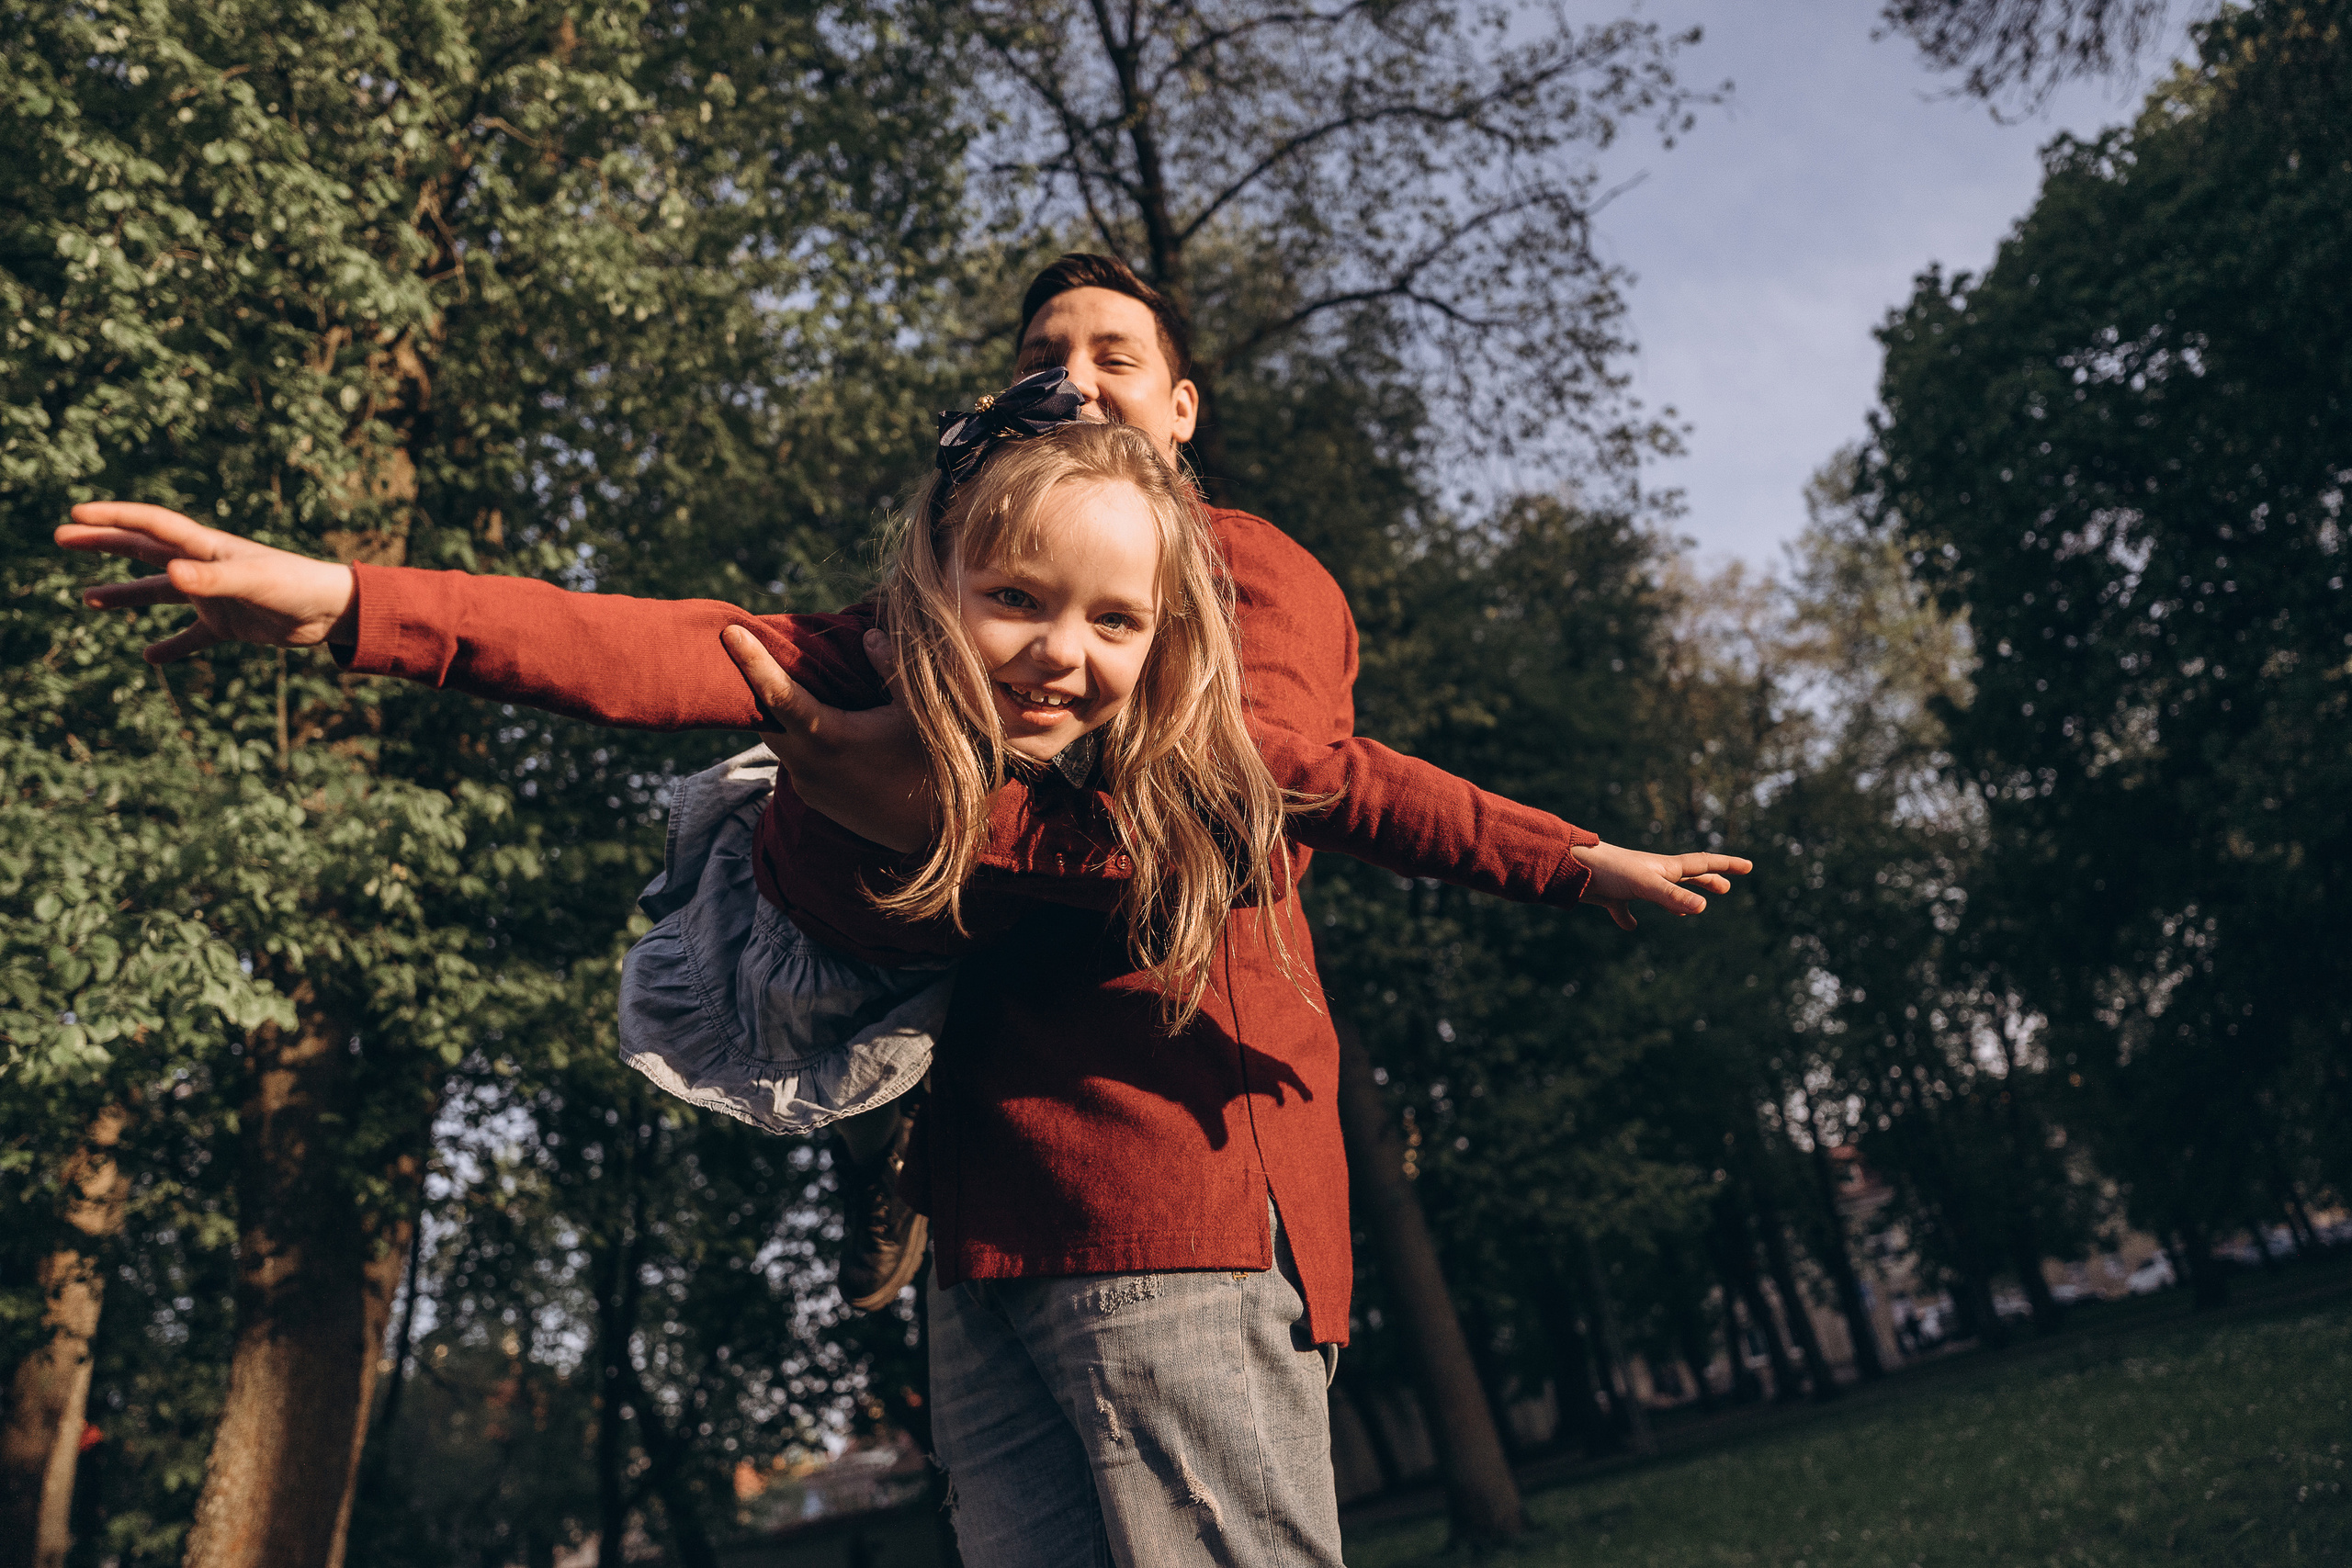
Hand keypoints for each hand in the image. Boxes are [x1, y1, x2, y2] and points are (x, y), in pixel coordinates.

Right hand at [55, 503, 356, 663]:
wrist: (333, 612)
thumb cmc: (296, 586)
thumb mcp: (253, 582)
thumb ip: (212, 580)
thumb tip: (170, 575)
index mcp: (207, 548)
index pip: (151, 526)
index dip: (114, 518)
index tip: (77, 513)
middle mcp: (205, 567)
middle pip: (144, 550)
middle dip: (103, 543)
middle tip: (61, 538)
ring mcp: (214, 595)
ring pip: (158, 593)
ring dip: (124, 595)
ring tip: (87, 600)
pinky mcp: (228, 624)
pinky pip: (191, 637)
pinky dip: (171, 646)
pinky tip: (149, 656)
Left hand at [720, 625, 938, 852]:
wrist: (932, 832)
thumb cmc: (929, 766)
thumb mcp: (917, 711)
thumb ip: (891, 668)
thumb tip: (870, 635)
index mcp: (828, 737)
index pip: (777, 694)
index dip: (751, 661)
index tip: (729, 632)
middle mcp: (807, 764)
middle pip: (765, 715)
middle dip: (758, 683)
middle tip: (759, 648)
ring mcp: (806, 784)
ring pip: (778, 738)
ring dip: (780, 713)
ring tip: (796, 684)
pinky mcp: (812, 798)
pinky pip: (794, 759)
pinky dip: (798, 737)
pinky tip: (822, 725)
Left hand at [1571, 841, 1751, 931]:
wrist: (1571, 865)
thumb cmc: (1608, 870)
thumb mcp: (1645, 885)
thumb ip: (1672, 896)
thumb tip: (1703, 907)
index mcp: (1665, 868)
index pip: (1703, 864)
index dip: (1727, 866)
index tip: (1749, 867)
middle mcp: (1652, 873)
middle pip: (1686, 877)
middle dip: (1707, 882)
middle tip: (1726, 888)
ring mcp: (1632, 884)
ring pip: (1661, 893)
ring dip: (1677, 900)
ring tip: (1689, 911)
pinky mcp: (1613, 895)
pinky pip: (1624, 909)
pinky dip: (1629, 918)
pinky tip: (1630, 927)